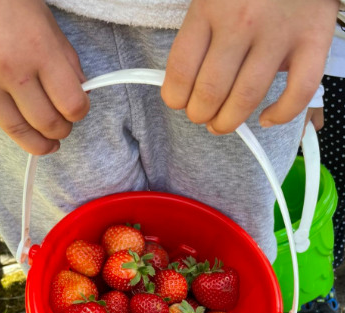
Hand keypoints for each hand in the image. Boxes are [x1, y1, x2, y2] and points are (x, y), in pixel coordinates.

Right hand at [0, 0, 89, 154]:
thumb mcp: (43, 19)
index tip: (77, 111)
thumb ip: (65, 59)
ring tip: (41, 141)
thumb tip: (80, 92)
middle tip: (60, 129)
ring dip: (35, 141)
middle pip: (46, 124)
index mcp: (38, 48)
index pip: (72, 104)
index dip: (79, 111)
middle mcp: (9, 68)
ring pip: (15, 131)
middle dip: (60, 131)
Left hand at [161, 0, 338, 133]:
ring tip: (222, 124)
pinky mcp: (312, 40)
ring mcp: (279, 33)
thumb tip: (187, 80)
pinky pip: (299, 91)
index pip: (182, 68)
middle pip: (211, 90)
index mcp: (210, 6)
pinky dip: (282, 114)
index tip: (178, 102)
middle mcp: (242, 21)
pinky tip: (267, 118)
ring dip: (228, 121)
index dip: (175, 97)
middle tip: (201, 116)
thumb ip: (201, 30)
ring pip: (247, 97)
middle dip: (200, 114)